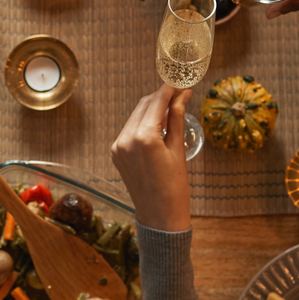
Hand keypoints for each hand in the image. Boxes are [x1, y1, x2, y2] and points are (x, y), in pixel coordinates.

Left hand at [110, 85, 191, 230]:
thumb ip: (176, 118)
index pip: (156, 102)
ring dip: (151, 109)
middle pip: (144, 105)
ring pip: (135, 115)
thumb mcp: (178, 150)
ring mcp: (118, 146)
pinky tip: (157, 124)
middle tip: (178, 93)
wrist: (159, 216)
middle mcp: (126, 138)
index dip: (169, 89)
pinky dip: (142, 123)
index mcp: (144, 137)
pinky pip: (130, 129)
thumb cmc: (175, 187)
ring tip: (171, 108)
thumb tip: (183, 95)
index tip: (180, 83)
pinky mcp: (116, 152)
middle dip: (160, 97)